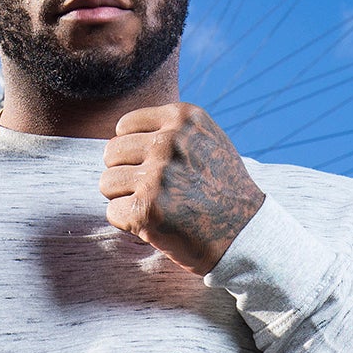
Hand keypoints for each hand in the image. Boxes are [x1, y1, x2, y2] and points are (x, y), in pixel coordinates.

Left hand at [99, 104, 264, 274]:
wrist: (245, 234)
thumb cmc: (222, 189)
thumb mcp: (207, 140)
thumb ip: (172, 129)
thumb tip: (121, 130)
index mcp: (183, 118)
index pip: (123, 127)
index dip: (134, 152)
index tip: (157, 169)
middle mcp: (169, 141)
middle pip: (111, 153)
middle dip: (126, 174)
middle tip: (155, 192)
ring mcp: (158, 175)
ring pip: (107, 183)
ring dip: (125, 199)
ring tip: (157, 207)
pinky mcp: (147, 209)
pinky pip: (112, 212)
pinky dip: (128, 224)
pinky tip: (156, 224)